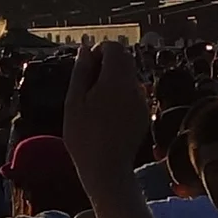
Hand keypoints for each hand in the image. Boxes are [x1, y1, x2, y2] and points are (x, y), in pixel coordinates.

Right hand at [60, 42, 151, 187]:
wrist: (106, 170)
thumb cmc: (83, 136)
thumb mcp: (73, 102)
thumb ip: (80, 72)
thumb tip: (85, 50)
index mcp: (116, 80)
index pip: (113, 48)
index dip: (97, 52)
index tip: (85, 70)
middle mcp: (134, 86)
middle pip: (124, 60)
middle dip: (105, 65)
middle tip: (87, 87)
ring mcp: (142, 101)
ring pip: (128, 77)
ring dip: (112, 80)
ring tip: (94, 105)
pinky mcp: (143, 114)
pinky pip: (132, 93)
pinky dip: (120, 95)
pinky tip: (106, 116)